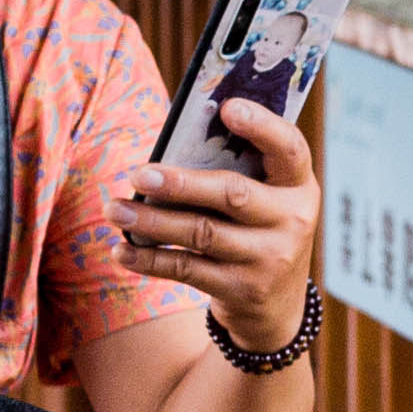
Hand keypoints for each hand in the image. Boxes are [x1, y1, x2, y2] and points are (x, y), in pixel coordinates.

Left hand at [110, 98, 323, 350]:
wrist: (277, 304)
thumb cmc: (258, 229)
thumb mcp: (266, 199)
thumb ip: (235, 172)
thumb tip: (167, 151)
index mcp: (298, 186)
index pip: (289, 149)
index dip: (263, 127)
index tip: (228, 107)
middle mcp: (292, 221)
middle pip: (232, 195)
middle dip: (181, 184)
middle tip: (139, 173)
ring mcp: (269, 259)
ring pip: (201, 233)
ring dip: (151, 221)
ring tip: (114, 209)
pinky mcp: (242, 290)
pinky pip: (187, 269)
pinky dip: (149, 260)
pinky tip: (122, 250)